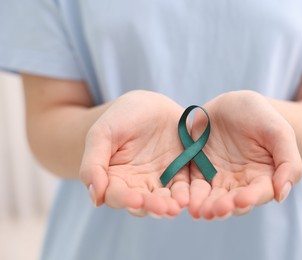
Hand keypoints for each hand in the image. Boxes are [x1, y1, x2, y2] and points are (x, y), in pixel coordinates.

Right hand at [80, 91, 189, 217]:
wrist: (149, 104)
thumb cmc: (120, 117)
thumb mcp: (101, 134)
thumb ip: (93, 164)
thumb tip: (96, 199)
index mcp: (114, 178)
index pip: (117, 196)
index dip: (125, 200)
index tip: (136, 201)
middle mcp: (137, 185)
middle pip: (143, 203)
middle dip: (153, 207)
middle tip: (164, 209)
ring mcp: (160, 180)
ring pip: (164, 199)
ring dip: (171, 205)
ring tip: (178, 206)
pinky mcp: (180, 173)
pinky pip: (184, 187)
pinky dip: (186, 193)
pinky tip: (189, 197)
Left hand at [189, 91, 301, 219]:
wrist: (232, 102)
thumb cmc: (261, 116)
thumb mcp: (280, 132)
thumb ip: (288, 162)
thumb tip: (282, 195)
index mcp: (264, 176)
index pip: (259, 193)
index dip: (251, 198)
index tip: (242, 200)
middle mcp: (241, 183)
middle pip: (233, 201)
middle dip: (224, 207)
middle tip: (216, 210)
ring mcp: (219, 178)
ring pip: (212, 198)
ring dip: (206, 206)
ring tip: (198, 210)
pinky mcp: (199, 171)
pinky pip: (194, 185)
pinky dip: (189, 194)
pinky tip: (185, 200)